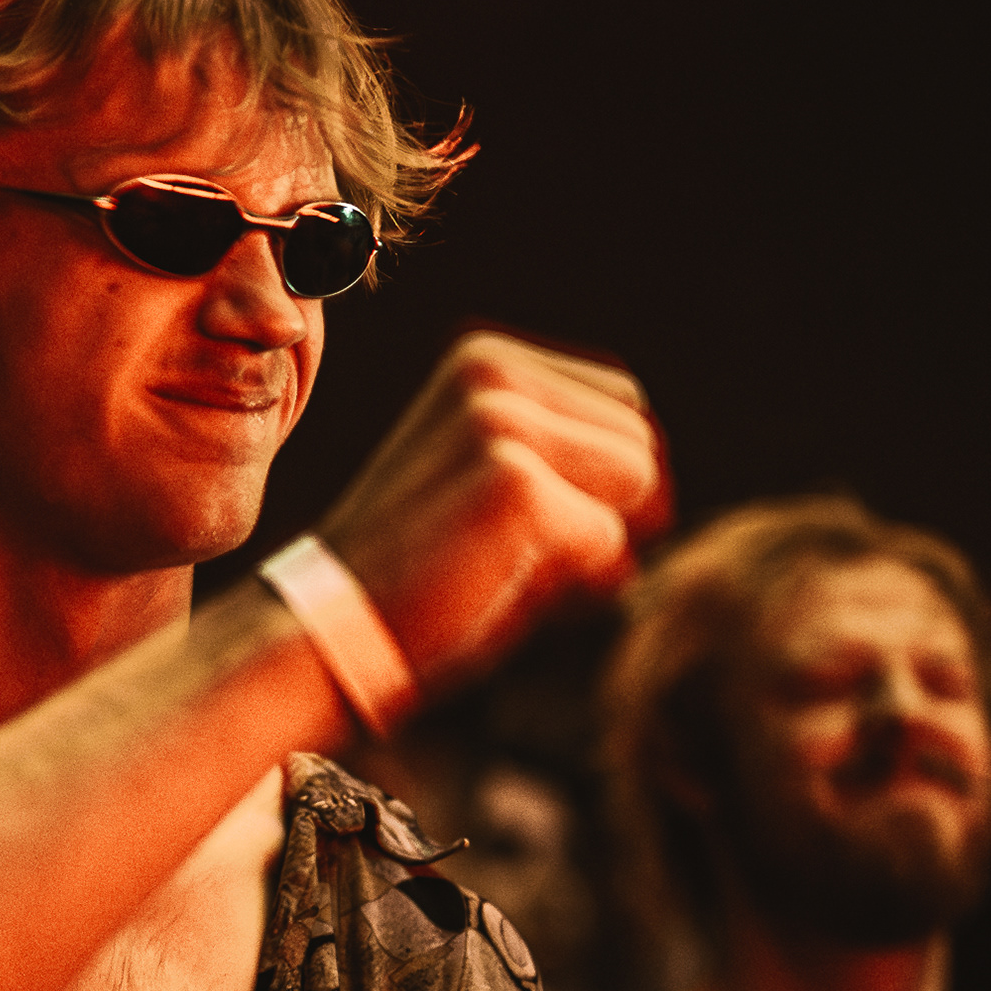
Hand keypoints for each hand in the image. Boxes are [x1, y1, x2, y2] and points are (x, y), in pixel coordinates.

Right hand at [310, 333, 662, 700]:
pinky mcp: (514, 483)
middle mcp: (493, 372)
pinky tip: (499, 590)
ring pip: (640, 489)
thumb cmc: (414, 575)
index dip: (601, 486)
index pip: (626, 409)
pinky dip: (572, 586)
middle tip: (519, 560)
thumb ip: (565, 459)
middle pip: (643, 446)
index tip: (526, 530)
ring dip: (592, 546)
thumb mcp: (486, 484)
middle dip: (607, 514)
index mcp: (486, 359)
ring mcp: (502, 422)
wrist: (326, 631)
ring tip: (508, 569)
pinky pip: (610, 543)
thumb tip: (664, 486)